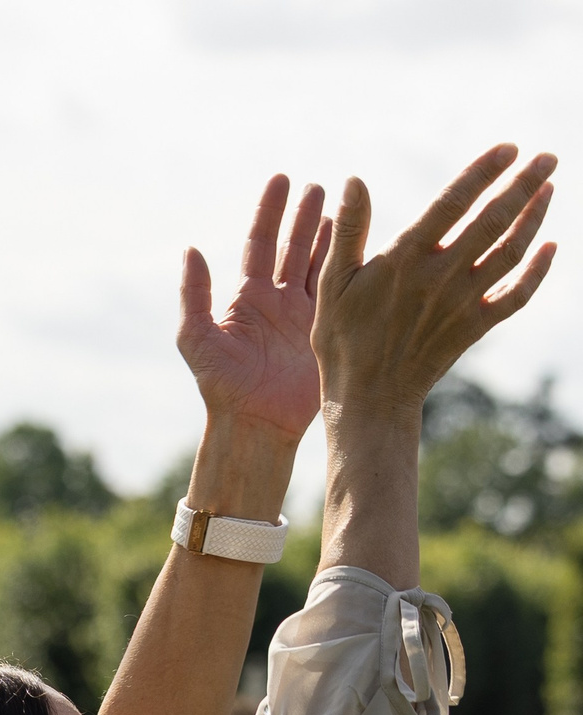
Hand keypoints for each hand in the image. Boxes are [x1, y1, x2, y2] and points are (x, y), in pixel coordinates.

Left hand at [178, 175, 331, 439]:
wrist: (254, 421)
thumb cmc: (220, 385)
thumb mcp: (197, 339)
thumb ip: (194, 295)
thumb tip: (190, 249)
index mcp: (247, 298)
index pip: (260, 243)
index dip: (270, 211)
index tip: (281, 179)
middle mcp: (277, 300)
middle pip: (294, 247)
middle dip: (305, 216)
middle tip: (318, 185)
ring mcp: (305, 314)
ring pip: (321, 263)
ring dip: (331, 234)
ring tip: (344, 204)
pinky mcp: (328, 329)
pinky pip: (342, 291)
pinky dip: (351, 265)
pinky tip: (363, 242)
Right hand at [315, 145, 557, 422]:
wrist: (368, 397)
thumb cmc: (343, 338)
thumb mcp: (332, 283)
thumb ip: (349, 230)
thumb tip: (355, 181)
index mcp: (403, 261)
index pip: (451, 204)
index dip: (482, 172)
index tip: (507, 148)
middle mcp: (440, 277)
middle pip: (493, 220)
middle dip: (523, 184)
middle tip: (548, 156)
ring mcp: (463, 302)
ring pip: (510, 250)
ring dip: (534, 217)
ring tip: (550, 187)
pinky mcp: (476, 326)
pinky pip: (516, 295)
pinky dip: (538, 270)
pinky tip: (551, 246)